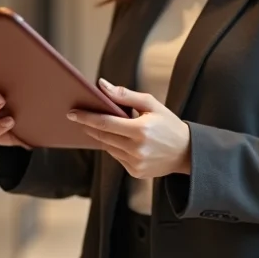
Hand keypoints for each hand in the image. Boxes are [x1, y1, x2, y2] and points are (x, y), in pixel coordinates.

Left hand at [69, 78, 190, 177]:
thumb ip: (125, 96)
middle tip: (78, 117)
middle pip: (103, 136)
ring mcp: (136, 163)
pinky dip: (114, 147)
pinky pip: (117, 157)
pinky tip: (120, 140)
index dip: (86, 118)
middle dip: (89, 126)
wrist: (187, 152)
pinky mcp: (135, 172)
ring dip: (102, 136)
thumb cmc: (168, 124)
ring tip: (99, 126)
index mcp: (141, 130)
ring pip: (108, 148)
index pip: (105, 123)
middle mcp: (137, 149)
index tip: (72, 113)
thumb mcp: (151, 104)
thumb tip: (102, 85)